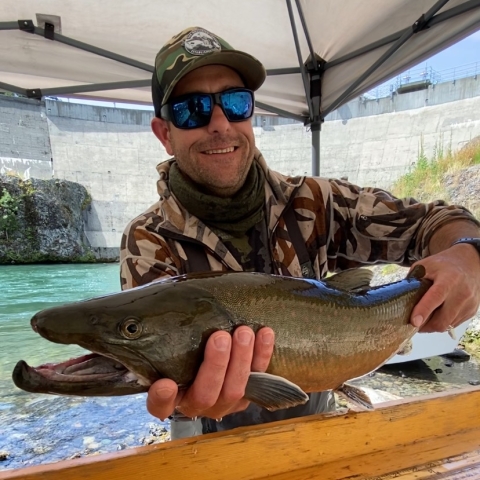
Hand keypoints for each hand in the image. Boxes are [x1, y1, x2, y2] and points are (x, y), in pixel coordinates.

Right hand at [145, 326, 274, 419]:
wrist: (213, 353)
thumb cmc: (184, 345)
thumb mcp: (170, 339)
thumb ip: (165, 329)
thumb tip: (157, 295)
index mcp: (169, 397)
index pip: (159, 405)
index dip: (162, 398)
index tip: (165, 383)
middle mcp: (196, 404)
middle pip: (205, 394)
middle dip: (215, 365)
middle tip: (220, 337)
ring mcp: (224, 402)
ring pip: (234, 389)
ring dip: (241, 360)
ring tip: (243, 333)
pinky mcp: (249, 393)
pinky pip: (260, 378)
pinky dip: (262, 355)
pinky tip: (264, 333)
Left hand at [409, 244, 479, 332]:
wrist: (470, 263)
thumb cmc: (444, 264)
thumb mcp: (426, 265)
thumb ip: (413, 280)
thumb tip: (400, 298)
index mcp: (449, 279)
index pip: (436, 297)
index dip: (424, 310)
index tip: (414, 322)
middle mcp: (462, 293)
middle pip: (442, 319)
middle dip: (425, 325)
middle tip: (413, 323)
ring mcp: (469, 304)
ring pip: (447, 325)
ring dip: (432, 325)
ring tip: (423, 317)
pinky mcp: (471, 312)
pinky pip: (453, 324)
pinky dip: (442, 323)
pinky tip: (436, 314)